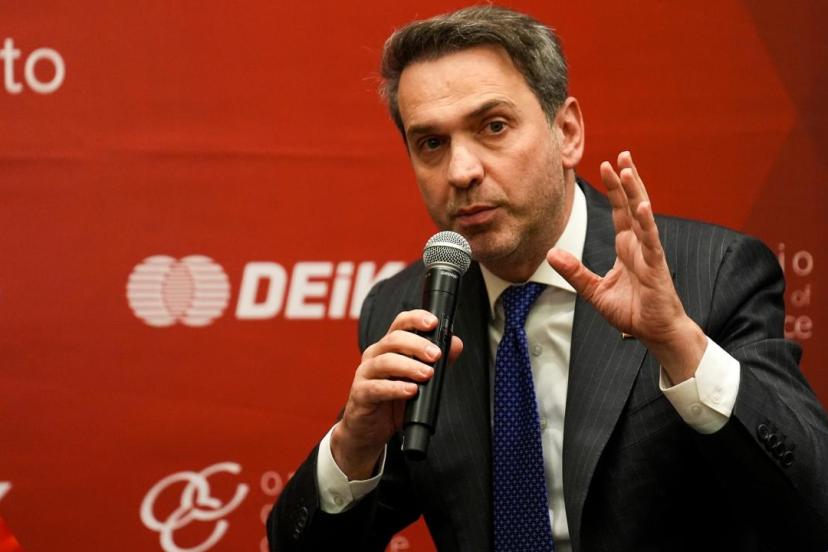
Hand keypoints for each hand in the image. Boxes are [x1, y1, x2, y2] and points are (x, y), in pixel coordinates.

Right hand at [332, 309, 462, 479]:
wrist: (368, 431)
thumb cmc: (392, 402)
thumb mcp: (418, 380)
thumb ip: (436, 362)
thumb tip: (455, 344)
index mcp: (389, 347)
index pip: (400, 324)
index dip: (415, 318)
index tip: (433, 322)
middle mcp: (375, 355)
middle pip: (393, 339)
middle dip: (417, 344)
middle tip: (436, 355)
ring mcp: (365, 374)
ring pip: (384, 361)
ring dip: (409, 366)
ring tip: (427, 374)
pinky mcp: (360, 394)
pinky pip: (376, 387)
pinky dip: (395, 388)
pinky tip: (410, 390)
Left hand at [547, 151, 705, 382]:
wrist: (655, 332)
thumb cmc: (632, 312)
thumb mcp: (594, 290)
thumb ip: (574, 271)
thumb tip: (551, 253)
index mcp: (627, 247)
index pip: (620, 211)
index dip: (614, 189)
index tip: (607, 165)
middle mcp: (639, 245)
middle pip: (632, 205)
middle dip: (626, 180)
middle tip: (621, 154)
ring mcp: (650, 253)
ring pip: (642, 216)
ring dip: (636, 192)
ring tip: (628, 169)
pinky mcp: (656, 266)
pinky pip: (651, 241)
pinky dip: (647, 223)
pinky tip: (642, 206)